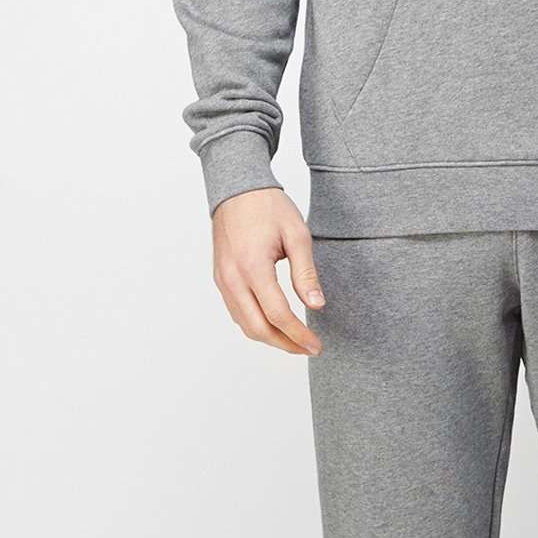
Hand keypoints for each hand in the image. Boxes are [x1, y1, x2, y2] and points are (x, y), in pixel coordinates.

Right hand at [211, 188, 323, 356]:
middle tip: (308, 348)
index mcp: (253, 267)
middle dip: (285, 344)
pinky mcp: (220, 279)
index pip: (278, 315)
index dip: (299, 335)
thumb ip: (305, 273)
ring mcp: (223, 280)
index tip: (316, 345)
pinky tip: (274, 324)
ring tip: (295, 340)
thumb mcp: (297, 235)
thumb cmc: (268, 207)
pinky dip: (255, 325)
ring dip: (270, 338)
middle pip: (257, 328)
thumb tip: (316, 305)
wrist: (237, 189)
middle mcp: (232, 278)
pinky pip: (236, 312)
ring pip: (244, 324)